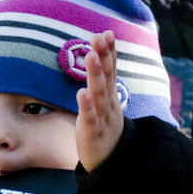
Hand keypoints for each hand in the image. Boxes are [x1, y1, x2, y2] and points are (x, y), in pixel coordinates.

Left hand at [75, 31, 124, 171]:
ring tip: (90, 56)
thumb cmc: (103, 126)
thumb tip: (98, 52)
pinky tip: (81, 92)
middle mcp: (108, 103)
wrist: (111, 161)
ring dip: (95, 75)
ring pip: (99, 94)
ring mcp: (102, 117)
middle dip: (103, 57)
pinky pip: (90, 118)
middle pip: (106, 77)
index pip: (111, 69)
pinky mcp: (93, 133)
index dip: (109, 52)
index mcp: (109, 95)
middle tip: (98, 38)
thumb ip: (102, 79)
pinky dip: (86, 106)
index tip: (107, 32)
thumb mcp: (104, 101)